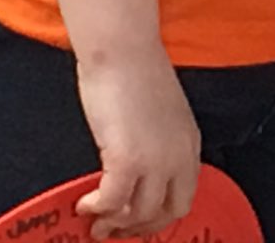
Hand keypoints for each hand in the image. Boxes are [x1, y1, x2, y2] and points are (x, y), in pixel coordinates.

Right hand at [75, 48, 200, 238]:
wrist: (122, 50)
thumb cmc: (136, 72)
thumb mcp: (162, 114)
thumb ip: (160, 141)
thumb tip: (141, 166)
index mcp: (190, 143)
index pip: (184, 195)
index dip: (160, 215)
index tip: (137, 220)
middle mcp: (179, 156)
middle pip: (169, 211)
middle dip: (141, 227)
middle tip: (115, 229)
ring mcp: (156, 161)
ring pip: (140, 214)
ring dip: (116, 223)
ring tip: (95, 222)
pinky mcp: (128, 160)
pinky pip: (112, 202)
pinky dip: (97, 208)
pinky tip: (85, 203)